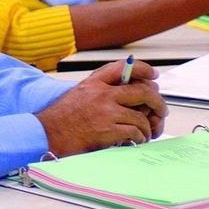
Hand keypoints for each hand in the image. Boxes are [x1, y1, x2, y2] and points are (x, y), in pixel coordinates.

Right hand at [35, 59, 166, 156]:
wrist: (47, 134)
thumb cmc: (62, 117)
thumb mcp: (79, 93)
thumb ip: (100, 90)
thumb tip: (128, 92)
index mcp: (94, 82)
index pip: (124, 67)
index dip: (143, 69)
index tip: (153, 75)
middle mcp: (102, 94)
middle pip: (142, 91)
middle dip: (157, 102)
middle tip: (161, 110)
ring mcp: (106, 111)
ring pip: (141, 116)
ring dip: (148, 127)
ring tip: (145, 132)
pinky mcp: (108, 129)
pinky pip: (135, 132)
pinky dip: (140, 138)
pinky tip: (136, 140)